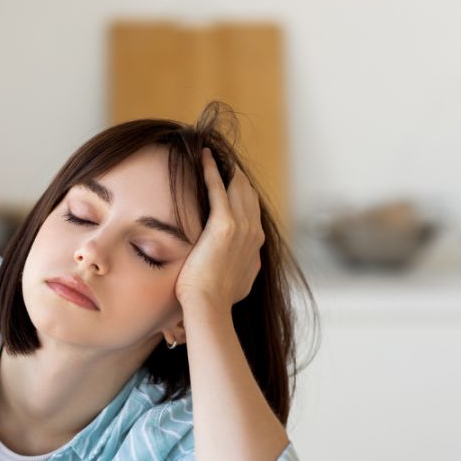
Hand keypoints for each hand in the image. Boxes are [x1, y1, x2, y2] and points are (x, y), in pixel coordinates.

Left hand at [175, 147, 264, 309]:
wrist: (209, 307)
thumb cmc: (217, 301)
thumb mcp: (241, 282)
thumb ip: (246, 267)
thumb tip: (251, 263)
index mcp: (256, 244)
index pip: (252, 210)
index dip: (242, 194)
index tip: (231, 181)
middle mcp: (254, 231)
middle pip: (248, 194)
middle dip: (235, 176)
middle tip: (221, 159)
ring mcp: (242, 226)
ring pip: (236, 187)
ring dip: (225, 168)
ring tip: (211, 153)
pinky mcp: (224, 224)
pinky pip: (217, 188)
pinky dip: (211, 170)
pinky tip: (204, 156)